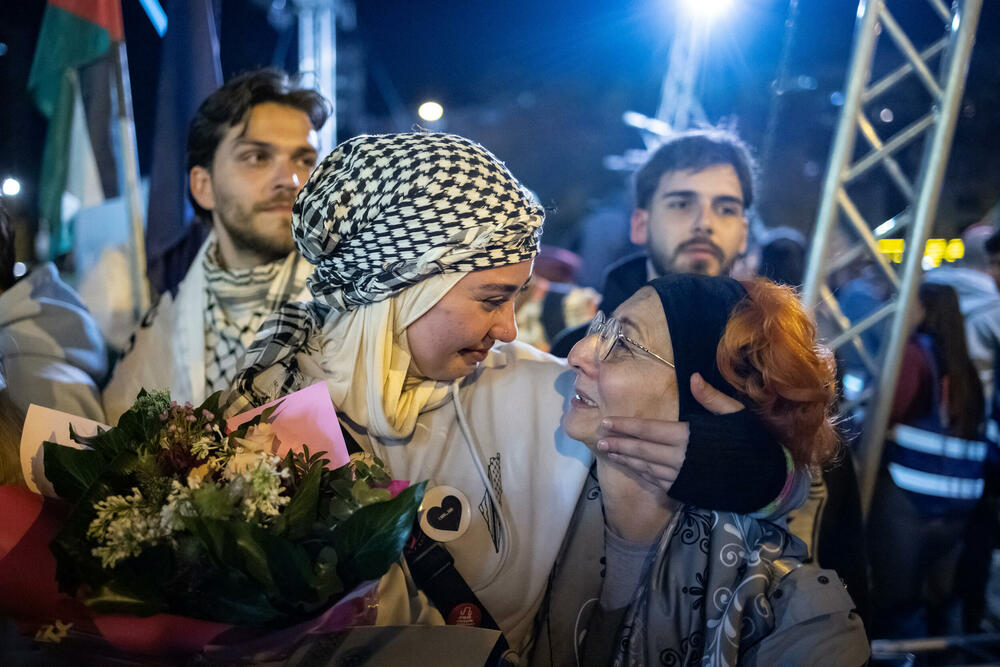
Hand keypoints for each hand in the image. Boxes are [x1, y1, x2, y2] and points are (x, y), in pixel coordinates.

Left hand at [597, 373, 743, 492]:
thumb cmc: (750, 442)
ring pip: (645, 467)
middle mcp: (679, 458)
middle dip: (618, 444)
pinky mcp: (684, 491)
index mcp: (688, 436)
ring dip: (625, 460)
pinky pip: (656, 482)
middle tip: (599, 439)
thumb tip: (692, 377)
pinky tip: (630, 468)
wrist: (765, 480)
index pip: (648, 430)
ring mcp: (680, 477)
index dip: (626, 427)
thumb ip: (710, 398)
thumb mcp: (735, 413)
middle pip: (641, 450)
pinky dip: (641, 475)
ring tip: (608, 452)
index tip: (607, 423)